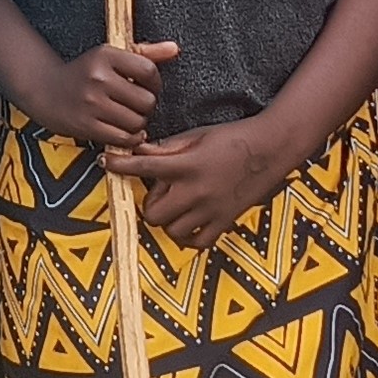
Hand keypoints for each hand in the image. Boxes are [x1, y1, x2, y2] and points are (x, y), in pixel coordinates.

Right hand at [22, 39, 173, 150]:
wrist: (46, 91)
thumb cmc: (84, 73)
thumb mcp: (110, 56)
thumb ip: (145, 53)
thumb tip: (174, 49)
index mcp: (106, 55)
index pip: (148, 70)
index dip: (155, 83)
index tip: (148, 88)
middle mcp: (98, 77)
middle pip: (147, 100)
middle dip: (147, 106)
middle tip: (136, 106)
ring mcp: (91, 102)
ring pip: (137, 121)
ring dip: (138, 124)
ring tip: (127, 117)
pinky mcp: (86, 124)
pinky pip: (123, 138)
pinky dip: (129, 138)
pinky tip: (124, 131)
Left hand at [107, 113, 301, 249]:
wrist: (271, 149)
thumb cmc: (232, 138)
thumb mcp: (196, 136)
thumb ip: (167, 148)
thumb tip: (139, 150)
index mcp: (187, 165)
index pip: (143, 167)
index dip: (120, 166)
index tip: (106, 163)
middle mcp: (196, 191)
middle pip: (152, 211)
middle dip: (150, 201)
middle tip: (161, 189)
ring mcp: (210, 210)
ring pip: (171, 229)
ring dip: (168, 218)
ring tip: (177, 204)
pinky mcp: (224, 221)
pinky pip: (197, 241)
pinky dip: (188, 235)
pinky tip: (189, 221)